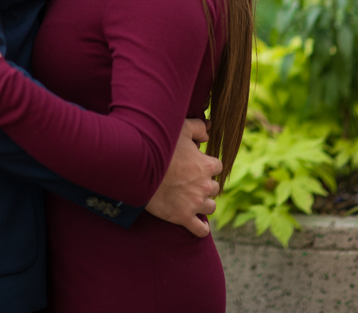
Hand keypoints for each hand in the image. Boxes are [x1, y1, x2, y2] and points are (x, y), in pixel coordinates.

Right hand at [145, 118, 222, 237]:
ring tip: (194, 200)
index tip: (198, 164)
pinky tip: (199, 225)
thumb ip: (199, 128)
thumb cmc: (161, 146)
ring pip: (210, 207)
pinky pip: (200, 229)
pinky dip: (201, 228)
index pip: (218, 166)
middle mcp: (205, 185)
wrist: (140, 167)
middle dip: (206, 184)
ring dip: (204, 204)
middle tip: (193, 182)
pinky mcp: (183, 217)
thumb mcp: (181, 129)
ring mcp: (195, 203)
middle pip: (215, 188)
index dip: (208, 165)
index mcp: (207, 165)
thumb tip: (209, 132)